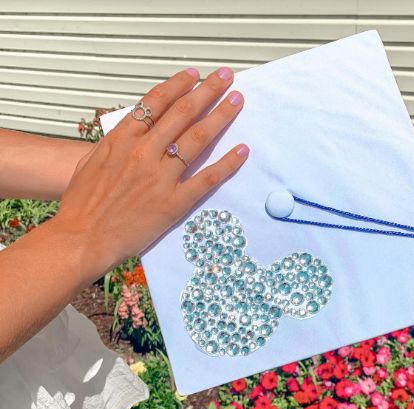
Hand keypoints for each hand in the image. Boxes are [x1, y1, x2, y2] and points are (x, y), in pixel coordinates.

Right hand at [54, 66, 247, 282]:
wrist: (83, 238)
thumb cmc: (82, 205)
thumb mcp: (90, 163)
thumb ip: (114, 145)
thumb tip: (128, 133)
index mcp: (122, 140)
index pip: (155, 102)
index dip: (178, 85)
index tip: (194, 75)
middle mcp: (144, 153)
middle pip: (183, 113)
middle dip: (207, 91)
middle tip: (226, 77)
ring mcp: (160, 177)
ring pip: (197, 139)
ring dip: (220, 116)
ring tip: (237, 101)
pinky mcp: (173, 203)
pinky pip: (206, 178)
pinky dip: (227, 163)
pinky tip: (242, 149)